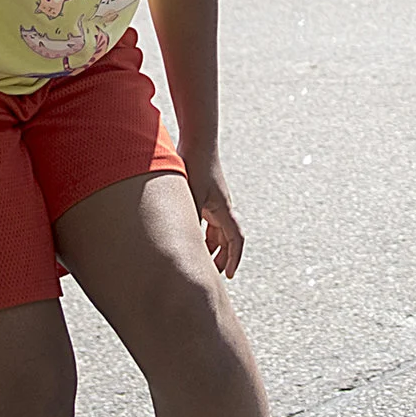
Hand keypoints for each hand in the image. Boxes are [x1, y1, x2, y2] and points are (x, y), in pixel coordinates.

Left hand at [185, 152, 245, 277]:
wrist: (198, 140)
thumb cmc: (196, 165)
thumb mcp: (190, 196)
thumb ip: (187, 219)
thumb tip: (179, 243)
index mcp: (224, 209)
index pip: (236, 240)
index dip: (234, 259)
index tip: (228, 275)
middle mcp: (223, 207)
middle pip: (228, 239)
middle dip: (222, 258)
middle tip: (213, 274)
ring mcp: (216, 201)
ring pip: (217, 230)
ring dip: (211, 246)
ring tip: (199, 260)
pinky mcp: (207, 195)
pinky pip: (209, 220)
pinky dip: (203, 233)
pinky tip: (190, 237)